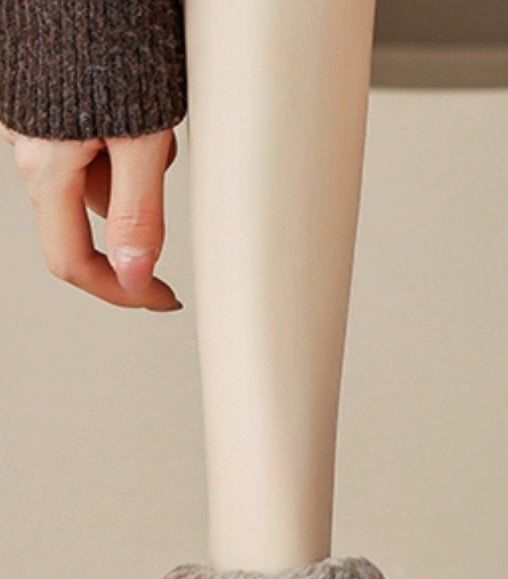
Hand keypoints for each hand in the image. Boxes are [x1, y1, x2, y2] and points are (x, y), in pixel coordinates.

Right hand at [0, 120, 181, 310]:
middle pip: (94, 214)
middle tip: (163, 155)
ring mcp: (35, 125)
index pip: (74, 261)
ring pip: (97, 174)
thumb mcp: (141, 139)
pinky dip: (120, 136)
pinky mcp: (50, 105)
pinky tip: (133, 101)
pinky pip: (90, 139)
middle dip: (138, 201)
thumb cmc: (110, 35)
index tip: (160, 298)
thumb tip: (134, 275)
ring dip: (133, 161)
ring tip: (150, 116)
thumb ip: (136, 211)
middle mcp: (30, 149)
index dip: (122, 290)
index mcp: (46, 167)